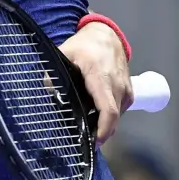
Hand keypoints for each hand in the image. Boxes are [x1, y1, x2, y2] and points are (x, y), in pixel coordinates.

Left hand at [59, 22, 132, 143]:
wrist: (105, 36)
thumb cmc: (84, 46)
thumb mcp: (63, 54)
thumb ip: (53, 73)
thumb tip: (49, 91)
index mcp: (101, 78)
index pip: (107, 111)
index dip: (102, 131)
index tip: (93, 143)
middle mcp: (118, 86)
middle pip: (112, 119)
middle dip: (99, 133)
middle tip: (82, 140)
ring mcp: (126, 90)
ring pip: (116, 117)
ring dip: (102, 124)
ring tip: (85, 125)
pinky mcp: (129, 93)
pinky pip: (118, 111)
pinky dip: (107, 116)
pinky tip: (93, 114)